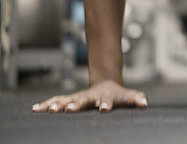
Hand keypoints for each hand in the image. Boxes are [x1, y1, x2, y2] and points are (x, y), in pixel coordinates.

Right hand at [32, 80, 147, 112]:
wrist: (105, 84)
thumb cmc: (118, 95)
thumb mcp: (128, 96)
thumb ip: (136, 99)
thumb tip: (145, 102)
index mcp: (106, 97)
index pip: (107, 101)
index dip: (106, 105)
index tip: (104, 109)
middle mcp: (90, 96)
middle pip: (83, 100)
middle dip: (76, 105)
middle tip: (69, 109)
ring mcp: (79, 97)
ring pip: (67, 99)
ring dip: (58, 104)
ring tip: (50, 110)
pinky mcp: (69, 99)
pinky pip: (56, 101)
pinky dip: (46, 104)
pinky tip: (35, 109)